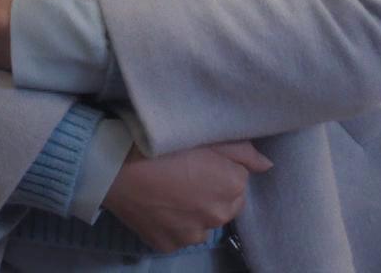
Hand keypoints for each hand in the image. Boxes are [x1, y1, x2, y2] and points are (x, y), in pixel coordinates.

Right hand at [102, 141, 273, 250]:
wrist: (113, 166)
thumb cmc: (159, 144)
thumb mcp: (203, 135)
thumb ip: (242, 150)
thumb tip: (267, 165)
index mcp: (233, 185)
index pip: (239, 177)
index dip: (219, 166)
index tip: (197, 159)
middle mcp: (219, 215)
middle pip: (225, 203)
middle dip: (212, 191)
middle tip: (184, 173)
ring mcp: (194, 234)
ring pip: (203, 221)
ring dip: (194, 210)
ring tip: (168, 190)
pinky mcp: (170, 244)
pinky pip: (180, 234)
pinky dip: (173, 223)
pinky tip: (158, 205)